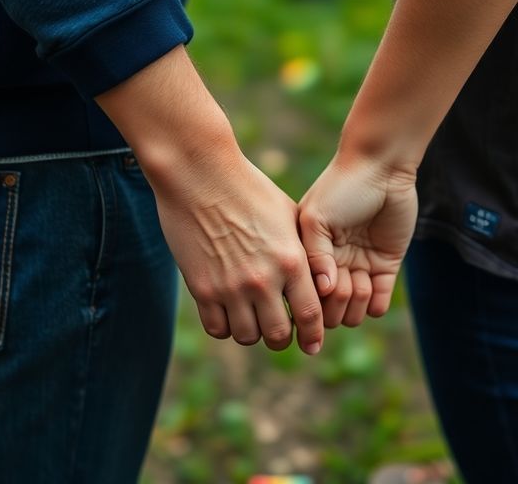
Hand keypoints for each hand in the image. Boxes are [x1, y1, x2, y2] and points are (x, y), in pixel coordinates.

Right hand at [152, 149, 325, 354]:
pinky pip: (217, 328)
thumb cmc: (248, 189)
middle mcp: (263, 279)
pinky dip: (225, 326)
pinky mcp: (201, 288)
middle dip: (282, 338)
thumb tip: (318, 280)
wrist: (199, 174)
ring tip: (252, 319)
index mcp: (291, 261)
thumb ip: (304, 252)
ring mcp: (230, 287)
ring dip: (253, 332)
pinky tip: (229, 313)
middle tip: (280, 331)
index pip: (310, 315)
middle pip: (278, 335)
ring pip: (247, 336)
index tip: (313, 344)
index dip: (313, 335)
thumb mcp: (288, 216)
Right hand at [298, 152, 417, 327]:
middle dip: (336, 304)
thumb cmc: (341, 187)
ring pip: (353, 311)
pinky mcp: (385, 266)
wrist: (381, 165)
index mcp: (309, 256)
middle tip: (344, 279)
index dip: (313, 301)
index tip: (320, 288)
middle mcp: (333, 266)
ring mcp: (359, 266)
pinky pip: (378, 303)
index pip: (306, 297)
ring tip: (361, 277)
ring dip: (357, 301)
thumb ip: (314, 257)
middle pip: (329, 311)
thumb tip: (322, 292)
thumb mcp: (316, 219)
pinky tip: (373, 283)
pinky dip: (375, 304)